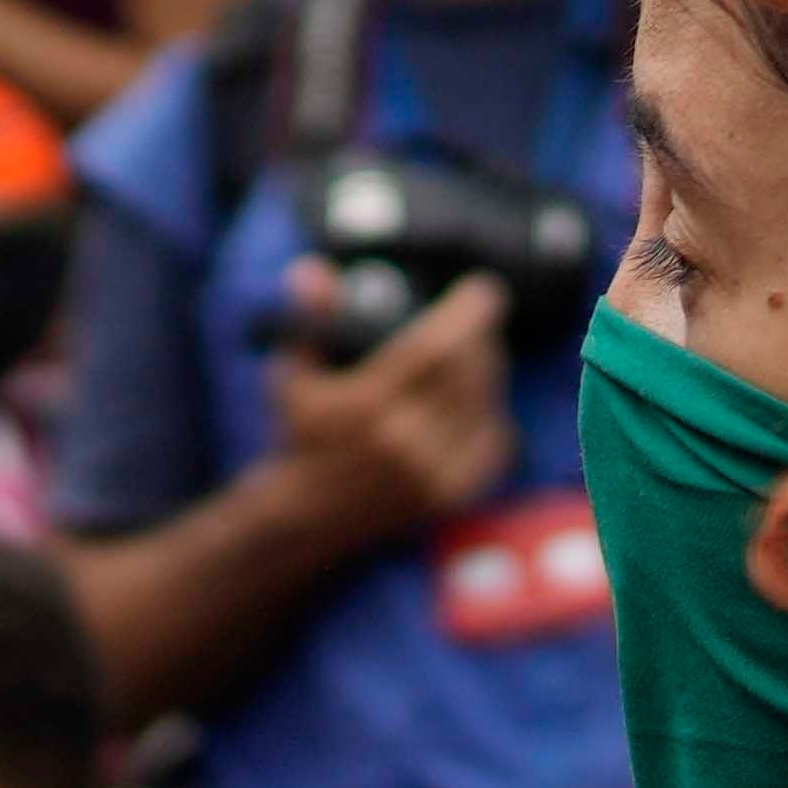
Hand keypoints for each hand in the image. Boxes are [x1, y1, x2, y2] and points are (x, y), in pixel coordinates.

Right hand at [258, 267, 517, 549]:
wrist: (305, 516)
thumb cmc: (299, 433)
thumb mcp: (292, 373)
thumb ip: (307, 319)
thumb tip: (312, 271)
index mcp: (367, 405)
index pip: (437, 346)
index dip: (469, 313)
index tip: (484, 291)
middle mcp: (403, 441)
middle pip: (470, 371)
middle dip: (481, 338)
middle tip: (476, 323)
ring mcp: (430, 473)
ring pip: (486, 404)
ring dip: (489, 374)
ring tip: (477, 358)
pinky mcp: (448, 495)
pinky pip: (494, 444)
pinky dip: (492, 416)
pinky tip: (477, 402)